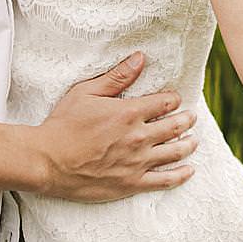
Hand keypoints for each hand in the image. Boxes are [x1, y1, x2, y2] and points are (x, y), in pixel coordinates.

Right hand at [31, 52, 197, 202]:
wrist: (47, 162)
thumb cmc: (63, 125)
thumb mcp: (86, 92)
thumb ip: (116, 77)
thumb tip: (140, 58)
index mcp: (129, 113)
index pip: (165, 102)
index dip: (173, 99)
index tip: (175, 99)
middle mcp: (138, 137)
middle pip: (175, 126)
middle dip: (187, 119)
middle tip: (192, 117)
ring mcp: (137, 162)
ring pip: (175, 152)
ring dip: (189, 144)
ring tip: (194, 140)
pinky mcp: (132, 183)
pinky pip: (165, 180)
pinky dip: (181, 174)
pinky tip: (189, 170)